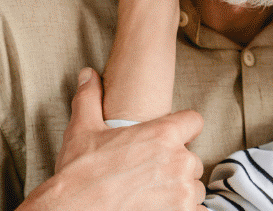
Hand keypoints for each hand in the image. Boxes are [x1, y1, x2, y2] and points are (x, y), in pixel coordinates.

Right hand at [19, 68, 207, 210]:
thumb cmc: (78, 174)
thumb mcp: (82, 131)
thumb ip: (90, 99)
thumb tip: (87, 74)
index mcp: (162, 135)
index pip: (194, 121)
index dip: (184, 129)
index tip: (173, 140)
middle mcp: (177, 161)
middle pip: (193, 161)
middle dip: (177, 168)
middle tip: (151, 176)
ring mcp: (181, 192)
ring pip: (194, 189)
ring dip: (180, 193)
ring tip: (154, 196)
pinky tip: (162, 209)